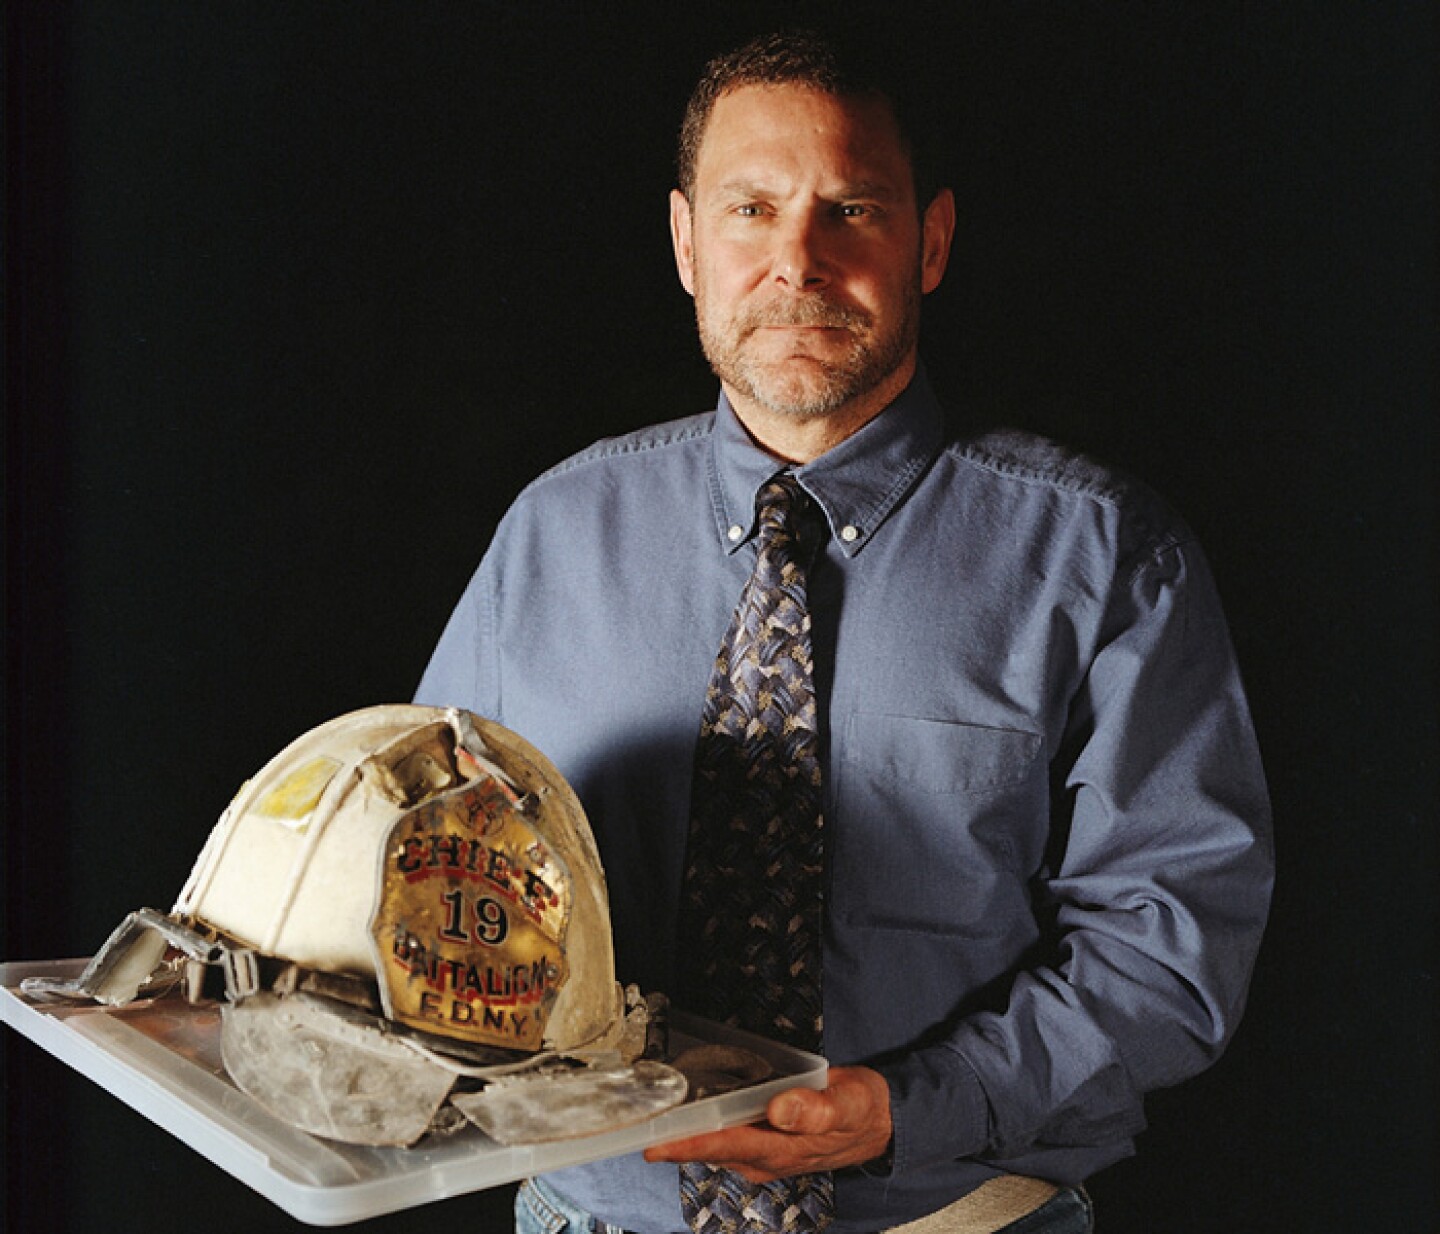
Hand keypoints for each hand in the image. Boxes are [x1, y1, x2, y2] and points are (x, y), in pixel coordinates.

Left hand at [643, 1066, 891, 1182]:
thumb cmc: (862, 1111)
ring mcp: (763, 1150)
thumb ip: (816, 1109)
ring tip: (648, 1115)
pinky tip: (688, 1108)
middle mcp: (765, 1156)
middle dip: (671, 1139)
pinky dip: (703, 1124)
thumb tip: (779, 1108)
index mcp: (780, 1150)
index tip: (651, 1143)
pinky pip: (725, 1134)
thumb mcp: (848, 1104)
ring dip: (683, 1133)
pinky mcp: (764, 1138)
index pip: (723, 1147)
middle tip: (633, 1120)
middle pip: (708, 1148)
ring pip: (713, 1143)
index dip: (685, 1145)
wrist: (879, 1121)